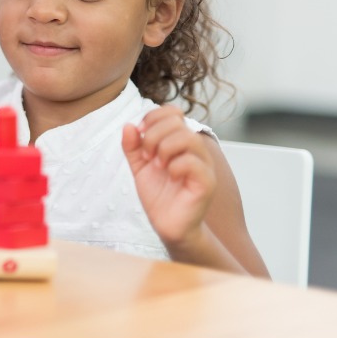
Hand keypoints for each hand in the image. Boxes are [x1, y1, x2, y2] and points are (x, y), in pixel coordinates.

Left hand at [121, 105, 216, 245]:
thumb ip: (132, 146)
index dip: (153, 117)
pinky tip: (170, 175)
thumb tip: (128, 125)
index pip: (172, 112)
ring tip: (157, 164)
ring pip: (189, 138)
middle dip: (154, 134)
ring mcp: (204, 165)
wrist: (167, 225)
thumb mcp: (139, 166)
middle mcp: (195, 150)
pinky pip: (195, 163)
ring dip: (165, 148)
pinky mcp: (207, 183)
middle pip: (178, 122)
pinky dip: (176, 165)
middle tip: (146, 155)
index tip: (139, 134)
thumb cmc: (158, 194)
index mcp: (180, 142)